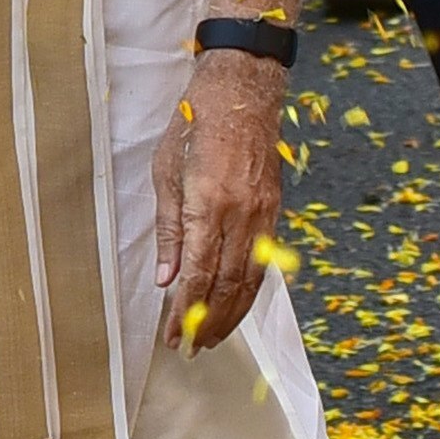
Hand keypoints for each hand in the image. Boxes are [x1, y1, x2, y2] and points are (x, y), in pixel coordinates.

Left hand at [153, 51, 288, 350]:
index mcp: (208, 202)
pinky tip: (237, 305)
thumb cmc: (196, 123)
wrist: (243, 89)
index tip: (173, 335)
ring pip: (250, 279)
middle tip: (192, 348)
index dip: (185, 311)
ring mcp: (263, 214)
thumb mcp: (165, 170)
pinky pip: (263, 262)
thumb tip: (166, 277)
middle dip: (209, 323)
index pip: (198, 273)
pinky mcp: (275, 210)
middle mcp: (241, 214)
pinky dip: (250, 290)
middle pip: (227, 285)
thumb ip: (169, 229)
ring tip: (214, 338)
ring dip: (232, 314)